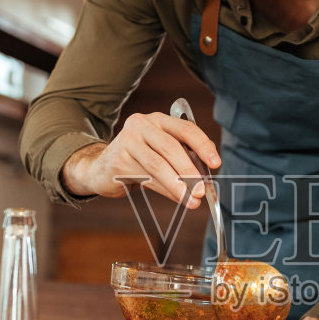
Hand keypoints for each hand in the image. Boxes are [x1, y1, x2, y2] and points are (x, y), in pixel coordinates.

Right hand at [61, 113, 220, 206]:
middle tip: (202, 189)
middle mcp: (141, 125)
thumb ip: (181, 161)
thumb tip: (204, 183)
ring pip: (158, 165)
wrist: (102, 168)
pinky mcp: (118, 160)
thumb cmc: (139, 160)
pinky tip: (178, 198)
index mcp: (158, 120)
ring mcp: (127, 141)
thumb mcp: (161, 154)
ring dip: (178, 185)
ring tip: (192, 199)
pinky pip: (146, 178)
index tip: (216, 163)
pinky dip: (165, 190)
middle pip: (170, 147)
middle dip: (189, 170)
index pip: (185, 129)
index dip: (203, 145)